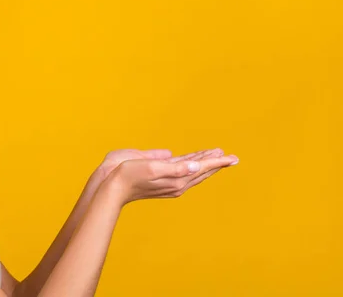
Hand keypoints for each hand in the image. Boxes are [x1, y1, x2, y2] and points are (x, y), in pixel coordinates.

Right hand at [93, 147, 224, 182]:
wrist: (110, 187)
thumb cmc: (127, 175)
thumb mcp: (150, 167)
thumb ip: (173, 167)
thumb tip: (194, 166)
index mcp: (176, 179)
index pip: (202, 168)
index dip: (217, 162)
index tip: (233, 158)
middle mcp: (175, 182)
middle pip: (200, 171)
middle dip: (214, 162)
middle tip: (230, 156)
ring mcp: (168, 182)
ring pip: (192, 171)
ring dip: (204, 162)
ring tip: (215, 154)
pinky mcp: (159, 179)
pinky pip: (181, 171)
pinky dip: (190, 164)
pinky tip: (191, 161)